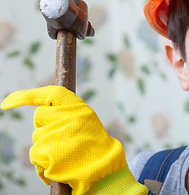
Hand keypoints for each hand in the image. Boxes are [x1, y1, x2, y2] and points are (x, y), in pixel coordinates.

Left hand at [1, 86, 147, 194]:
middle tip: (62, 139)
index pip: (49, 93)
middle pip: (39, 116)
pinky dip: (43, 162)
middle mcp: (68, 116)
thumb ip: (66, 112)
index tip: (7, 103)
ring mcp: (58, 133)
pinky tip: (58, 166)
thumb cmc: (94, 146)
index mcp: (78, 107)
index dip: (26, 95)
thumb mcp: (84, 120)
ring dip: (45, 147)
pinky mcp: (48, 151)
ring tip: (65, 154)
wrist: (104, 168)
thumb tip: (41, 109)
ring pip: (37, 137)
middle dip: (44, 127)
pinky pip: (35, 154)